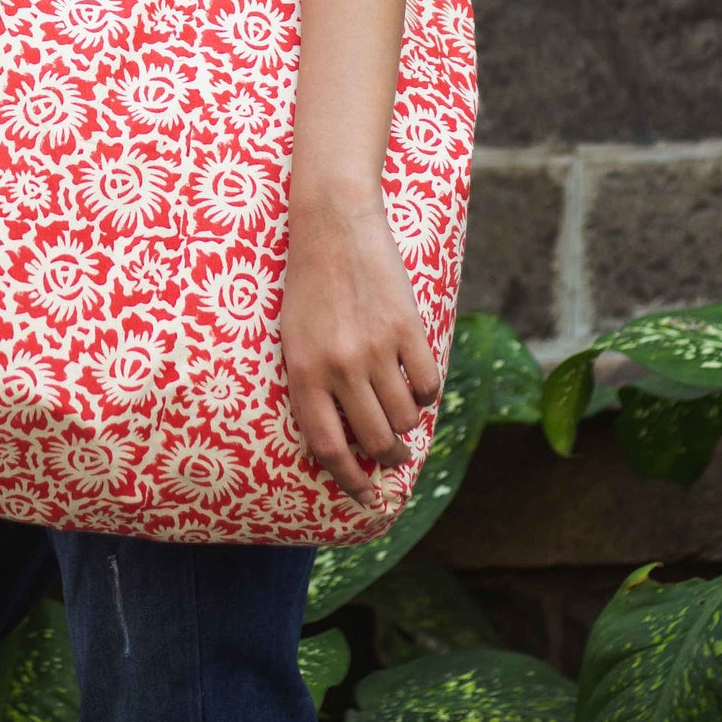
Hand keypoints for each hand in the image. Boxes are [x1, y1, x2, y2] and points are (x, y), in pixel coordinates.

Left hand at [279, 193, 441, 509]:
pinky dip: (425, 394)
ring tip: (400, 412)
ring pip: (405, 420)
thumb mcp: (293, 338)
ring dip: (407, 427)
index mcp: (302, 372)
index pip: (328, 449)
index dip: (349, 482)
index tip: (365, 497)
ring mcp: (375, 348)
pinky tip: (414, 380)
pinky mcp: (407, 329)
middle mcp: (338, 366)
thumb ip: (313, 388)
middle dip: (387, 460)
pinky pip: (428, 386)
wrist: (333, 224)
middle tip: (392, 456)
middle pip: (375, 442)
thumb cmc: (308, 285)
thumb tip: (342, 445)